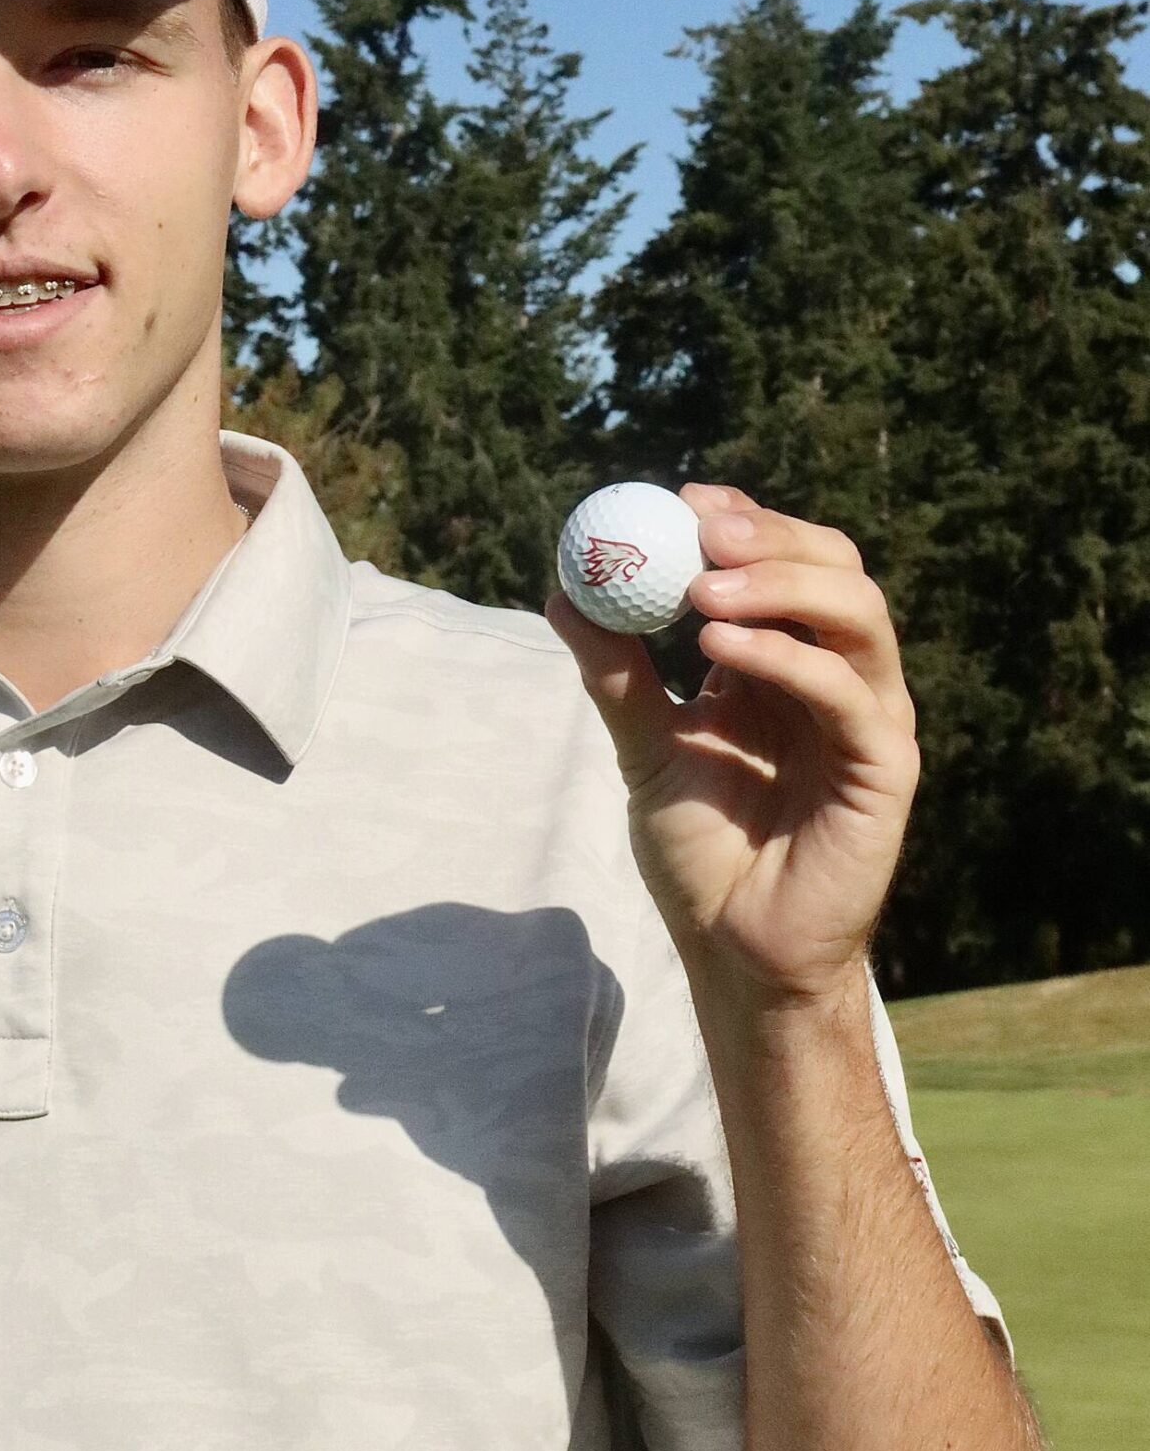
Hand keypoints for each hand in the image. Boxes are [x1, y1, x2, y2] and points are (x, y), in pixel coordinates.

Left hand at [542, 483, 919, 1008]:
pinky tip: (721, 647)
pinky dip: (788, 658)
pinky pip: (849, 693)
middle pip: (833, 568)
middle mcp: (834, 679)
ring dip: (782, 583)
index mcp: (784, 664)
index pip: (784, 560)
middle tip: (696, 524)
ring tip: (703, 586)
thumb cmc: (701, 854)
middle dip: (768, 534)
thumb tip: (564, 591)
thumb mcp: (645, 749)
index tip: (676, 498)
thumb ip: (615, 676)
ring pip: (858, 615)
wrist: (733, 951)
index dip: (742, 519)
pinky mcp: (886, 767)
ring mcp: (867, 719)